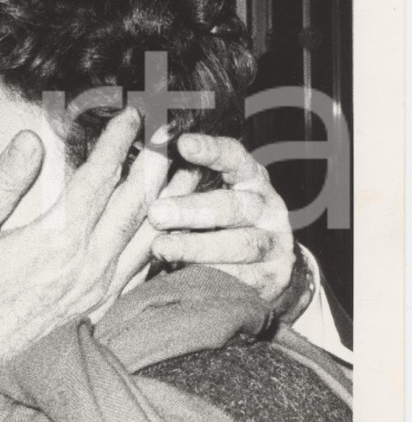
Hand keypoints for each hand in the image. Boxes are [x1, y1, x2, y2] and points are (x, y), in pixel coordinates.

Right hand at [0, 108, 166, 421]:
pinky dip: (162, 241)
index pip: (98, 178)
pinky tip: (168, 227)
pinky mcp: (104, 309)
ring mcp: (102, 289)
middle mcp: (89, 263)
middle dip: (156, 162)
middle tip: (171, 131)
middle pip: (136, 202)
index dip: (118, 143)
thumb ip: (3, 182)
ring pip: (149, 235)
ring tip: (189, 171)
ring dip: (171, 199)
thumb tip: (31, 140)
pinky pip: (145, 269)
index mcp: (57, 239)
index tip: (132, 115)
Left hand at [146, 134, 293, 305]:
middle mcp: (267, 207)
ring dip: (196, 246)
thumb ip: (188, 181)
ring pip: (240, 244)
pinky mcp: (272, 277)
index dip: (211, 150)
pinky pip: (242, 277)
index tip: (183, 144)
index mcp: (251, 179)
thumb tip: (146, 162)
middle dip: (192, 209)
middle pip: (234, 206)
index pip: (235, 158)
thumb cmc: (227, 225)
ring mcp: (274, 243)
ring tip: (161, 248)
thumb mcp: (213, 196)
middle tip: (155, 213)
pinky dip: (211, 276)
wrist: (270, 268)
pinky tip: (184, 274)